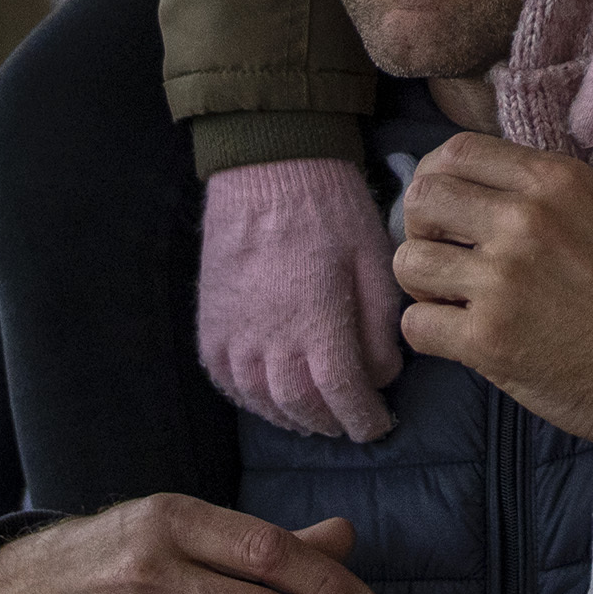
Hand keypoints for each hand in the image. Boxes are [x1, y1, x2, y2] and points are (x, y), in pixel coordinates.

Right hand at [197, 157, 402, 441]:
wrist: (269, 167)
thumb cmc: (331, 209)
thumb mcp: (375, 262)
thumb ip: (380, 327)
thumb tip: (383, 375)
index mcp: (318, 325)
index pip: (343, 397)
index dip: (365, 420)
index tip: (379, 425)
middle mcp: (270, 339)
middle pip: (301, 407)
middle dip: (330, 422)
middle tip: (349, 424)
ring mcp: (234, 333)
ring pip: (261, 399)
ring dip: (291, 417)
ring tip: (314, 417)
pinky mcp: (210, 322)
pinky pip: (225, 379)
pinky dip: (250, 398)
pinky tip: (269, 396)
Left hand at [393, 132, 592, 457]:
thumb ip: (537, 192)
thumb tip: (464, 188)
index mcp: (555, 181)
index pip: (457, 150)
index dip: (436, 178)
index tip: (444, 209)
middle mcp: (525, 219)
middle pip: (423, 197)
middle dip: (421, 229)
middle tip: (445, 257)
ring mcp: (503, 279)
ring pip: (408, 262)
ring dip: (423, 286)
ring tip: (456, 301)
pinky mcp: (488, 338)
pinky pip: (415, 324)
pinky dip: (431, 334)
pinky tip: (463, 338)